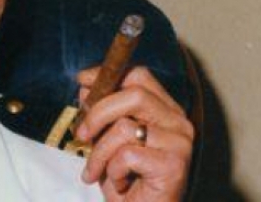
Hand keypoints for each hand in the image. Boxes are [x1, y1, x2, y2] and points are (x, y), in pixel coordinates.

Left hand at [75, 66, 193, 201]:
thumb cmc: (127, 179)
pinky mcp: (173, 165)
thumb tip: (85, 87)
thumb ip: (102, 113)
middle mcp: (178, 122)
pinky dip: (113, 171)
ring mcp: (179, 143)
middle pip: (134, 94)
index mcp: (165, 110)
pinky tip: (119, 184)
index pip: (139, 76)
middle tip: (81, 135)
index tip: (82, 81)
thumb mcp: (107, 140)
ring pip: (124, 128)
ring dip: (99, 153)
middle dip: (98, 112)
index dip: (108, 76)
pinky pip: (127, 156)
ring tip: (96, 171)